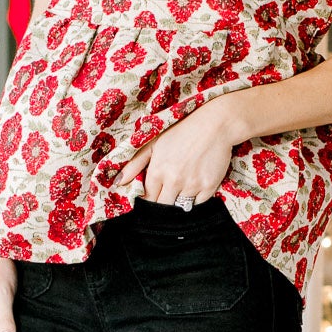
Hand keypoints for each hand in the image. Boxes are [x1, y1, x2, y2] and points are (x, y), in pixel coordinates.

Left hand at [120, 98, 236, 206]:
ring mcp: (192, 185)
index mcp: (157, 171)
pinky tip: (196, 186)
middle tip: (168, 194)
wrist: (214, 124)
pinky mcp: (209, 186)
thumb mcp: (154, 142)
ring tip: (183, 187)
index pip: (148, 198)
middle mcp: (173, 180)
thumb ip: (134, 164)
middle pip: (164, 207)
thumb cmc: (182, 130)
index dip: (150, 199)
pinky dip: (197, 199)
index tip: (154, 196)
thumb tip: (117, 183)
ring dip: (180, 202)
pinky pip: (199, 204)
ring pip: (181, 207)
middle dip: (164, 204)